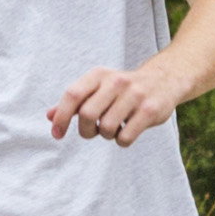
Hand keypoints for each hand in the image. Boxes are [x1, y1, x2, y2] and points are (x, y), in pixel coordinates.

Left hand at [50, 61, 179, 145]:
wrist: (165, 79)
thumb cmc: (123, 89)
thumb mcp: (98, 87)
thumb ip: (75, 101)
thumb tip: (49, 117)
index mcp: (99, 75)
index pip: (72, 95)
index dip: (61, 117)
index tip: (57, 134)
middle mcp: (116, 81)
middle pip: (87, 114)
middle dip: (85, 130)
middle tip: (92, 131)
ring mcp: (135, 95)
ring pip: (106, 128)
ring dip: (105, 135)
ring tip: (113, 128)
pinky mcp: (150, 110)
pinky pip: (125, 137)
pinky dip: (121, 141)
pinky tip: (127, 132)